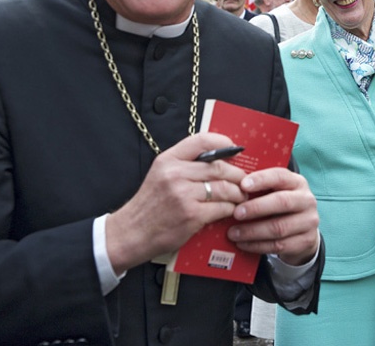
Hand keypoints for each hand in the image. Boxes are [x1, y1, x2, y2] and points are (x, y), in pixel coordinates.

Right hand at [105, 133, 247, 273]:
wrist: (131, 233)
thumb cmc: (150, 205)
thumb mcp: (161, 175)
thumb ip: (185, 164)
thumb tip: (219, 158)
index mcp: (168, 160)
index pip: (201, 141)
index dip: (223, 142)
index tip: (234, 149)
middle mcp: (175, 174)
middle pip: (219, 167)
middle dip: (237, 174)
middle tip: (243, 180)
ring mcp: (183, 195)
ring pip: (224, 187)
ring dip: (237, 193)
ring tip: (240, 196)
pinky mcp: (192, 215)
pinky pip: (222, 207)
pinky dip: (230, 208)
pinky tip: (230, 209)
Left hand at [227, 167, 319, 265]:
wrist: (303, 230)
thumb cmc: (281, 207)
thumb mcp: (275, 192)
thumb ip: (259, 188)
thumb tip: (231, 187)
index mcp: (297, 182)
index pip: (280, 176)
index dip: (261, 179)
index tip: (242, 185)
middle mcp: (306, 200)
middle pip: (282, 202)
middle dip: (256, 208)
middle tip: (236, 213)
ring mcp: (309, 222)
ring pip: (279, 227)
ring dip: (253, 231)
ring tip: (233, 233)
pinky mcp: (306, 241)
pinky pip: (279, 245)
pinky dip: (258, 245)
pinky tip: (243, 244)